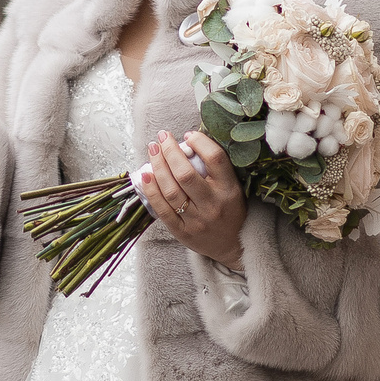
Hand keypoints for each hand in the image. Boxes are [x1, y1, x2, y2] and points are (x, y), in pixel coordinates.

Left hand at [138, 130, 244, 269]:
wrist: (233, 245)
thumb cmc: (230, 210)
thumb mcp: (233, 187)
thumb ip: (216, 168)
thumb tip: (188, 142)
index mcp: (229, 190)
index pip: (215, 159)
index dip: (200, 142)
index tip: (189, 135)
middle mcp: (213, 205)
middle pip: (186, 174)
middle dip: (170, 151)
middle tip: (163, 137)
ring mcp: (196, 220)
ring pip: (171, 190)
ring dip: (157, 167)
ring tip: (153, 150)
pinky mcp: (182, 232)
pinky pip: (162, 209)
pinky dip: (151, 190)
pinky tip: (145, 175)